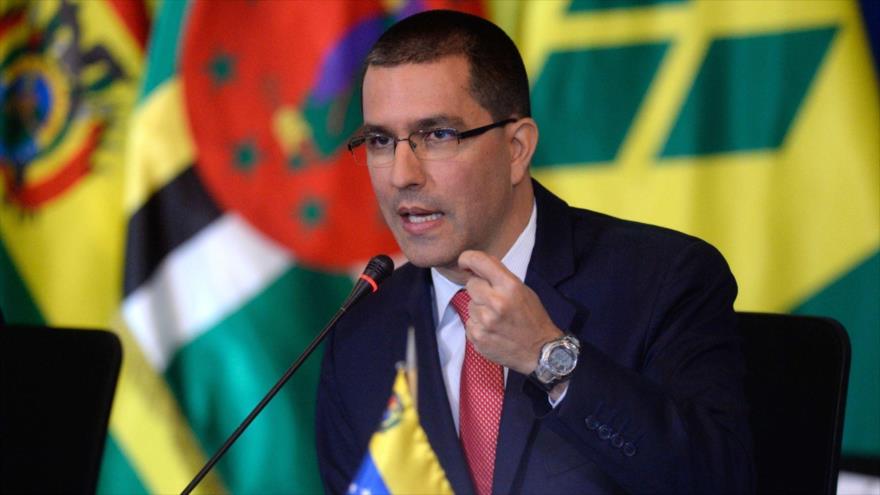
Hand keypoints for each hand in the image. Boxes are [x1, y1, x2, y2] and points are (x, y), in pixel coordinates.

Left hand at [457, 250, 563, 374]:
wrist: (539, 350)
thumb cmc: (532, 318)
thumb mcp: (522, 290)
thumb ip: (500, 276)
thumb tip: (476, 264)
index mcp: (510, 286)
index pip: (480, 262)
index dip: (468, 259)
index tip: (464, 262)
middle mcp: (496, 302)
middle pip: (471, 284)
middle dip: (479, 289)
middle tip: (494, 300)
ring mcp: (485, 322)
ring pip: (469, 304)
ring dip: (479, 309)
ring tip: (496, 318)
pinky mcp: (478, 337)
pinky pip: (469, 323)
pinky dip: (478, 325)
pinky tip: (493, 330)